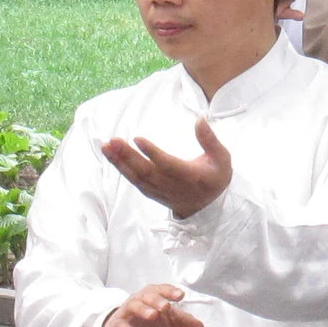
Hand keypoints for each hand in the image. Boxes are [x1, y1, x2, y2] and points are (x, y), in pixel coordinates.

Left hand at [100, 119, 232, 218]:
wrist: (208, 207)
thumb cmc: (214, 178)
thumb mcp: (221, 159)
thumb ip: (210, 140)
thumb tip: (200, 119)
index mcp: (189, 176)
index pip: (167, 164)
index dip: (152, 153)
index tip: (138, 139)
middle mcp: (171, 185)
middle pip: (146, 171)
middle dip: (127, 156)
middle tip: (113, 140)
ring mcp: (159, 191)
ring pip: (136, 177)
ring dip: (119, 162)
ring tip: (106, 146)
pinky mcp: (151, 192)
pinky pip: (134, 181)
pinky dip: (122, 170)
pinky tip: (112, 157)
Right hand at [101, 281, 206, 326]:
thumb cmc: (149, 322)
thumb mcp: (168, 321)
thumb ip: (184, 322)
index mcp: (153, 295)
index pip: (162, 289)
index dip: (170, 291)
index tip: (181, 295)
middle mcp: (139, 300)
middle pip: (147, 295)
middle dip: (157, 299)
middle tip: (166, 307)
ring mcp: (127, 312)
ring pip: (133, 306)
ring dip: (143, 310)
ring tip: (152, 316)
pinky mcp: (118, 326)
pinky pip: (122, 326)